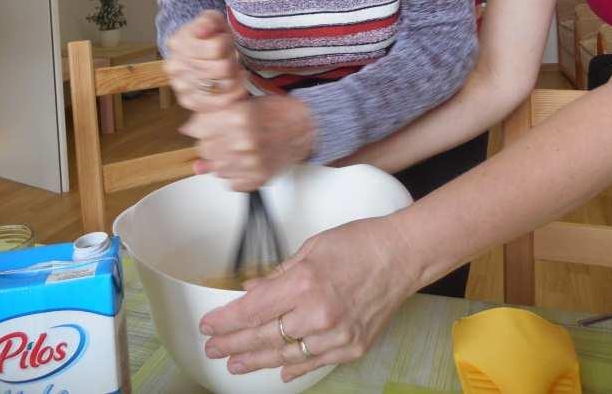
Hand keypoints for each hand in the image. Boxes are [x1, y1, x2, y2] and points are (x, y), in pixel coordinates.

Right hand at [165, 11, 246, 108]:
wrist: (196, 51)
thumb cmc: (208, 35)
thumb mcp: (211, 20)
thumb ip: (209, 21)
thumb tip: (203, 30)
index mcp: (178, 42)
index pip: (217, 48)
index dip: (227, 44)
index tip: (225, 42)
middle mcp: (174, 66)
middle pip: (221, 69)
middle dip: (232, 62)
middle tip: (230, 58)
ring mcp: (179, 86)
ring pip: (222, 87)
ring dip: (234, 79)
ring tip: (231, 71)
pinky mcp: (188, 101)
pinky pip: (216, 103)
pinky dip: (231, 96)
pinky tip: (235, 87)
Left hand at [181, 94, 315, 190]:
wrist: (310, 126)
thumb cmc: (279, 112)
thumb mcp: (245, 104)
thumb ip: (215, 117)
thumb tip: (187, 131)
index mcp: (237, 117)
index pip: (197, 129)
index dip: (202, 126)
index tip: (209, 125)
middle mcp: (242, 141)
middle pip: (205, 149)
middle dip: (211, 142)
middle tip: (225, 136)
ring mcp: (250, 162)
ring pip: (216, 168)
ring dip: (222, 159)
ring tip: (236, 148)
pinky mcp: (259, 177)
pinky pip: (232, 183)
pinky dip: (234, 174)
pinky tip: (244, 161)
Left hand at [198, 214, 421, 379]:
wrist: (402, 255)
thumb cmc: (359, 243)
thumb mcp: (312, 248)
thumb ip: (280, 274)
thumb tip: (253, 292)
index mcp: (304, 283)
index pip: (253, 310)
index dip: (226, 321)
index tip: (208, 326)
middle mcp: (318, 314)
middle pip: (264, 336)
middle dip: (233, 343)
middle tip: (213, 349)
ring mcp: (336, 335)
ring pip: (286, 355)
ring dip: (257, 360)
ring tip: (236, 363)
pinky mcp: (352, 347)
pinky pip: (314, 362)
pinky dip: (294, 366)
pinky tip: (277, 369)